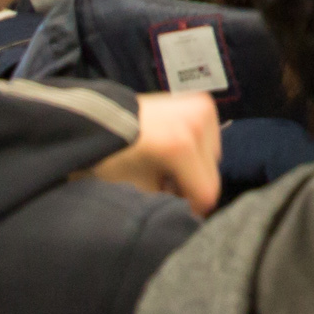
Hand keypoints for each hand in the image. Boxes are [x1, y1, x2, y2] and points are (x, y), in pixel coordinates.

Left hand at [84, 91, 220, 214]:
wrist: (101, 119)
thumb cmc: (113, 156)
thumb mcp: (139, 188)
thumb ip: (170, 201)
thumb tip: (189, 206)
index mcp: (181, 146)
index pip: (207, 190)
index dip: (194, 207)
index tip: (181, 211)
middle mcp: (197, 123)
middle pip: (211, 171)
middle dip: (192, 184)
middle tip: (167, 186)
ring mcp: (202, 109)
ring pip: (212, 154)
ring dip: (196, 165)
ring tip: (168, 166)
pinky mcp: (201, 102)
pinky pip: (209, 136)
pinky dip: (195, 147)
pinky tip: (173, 149)